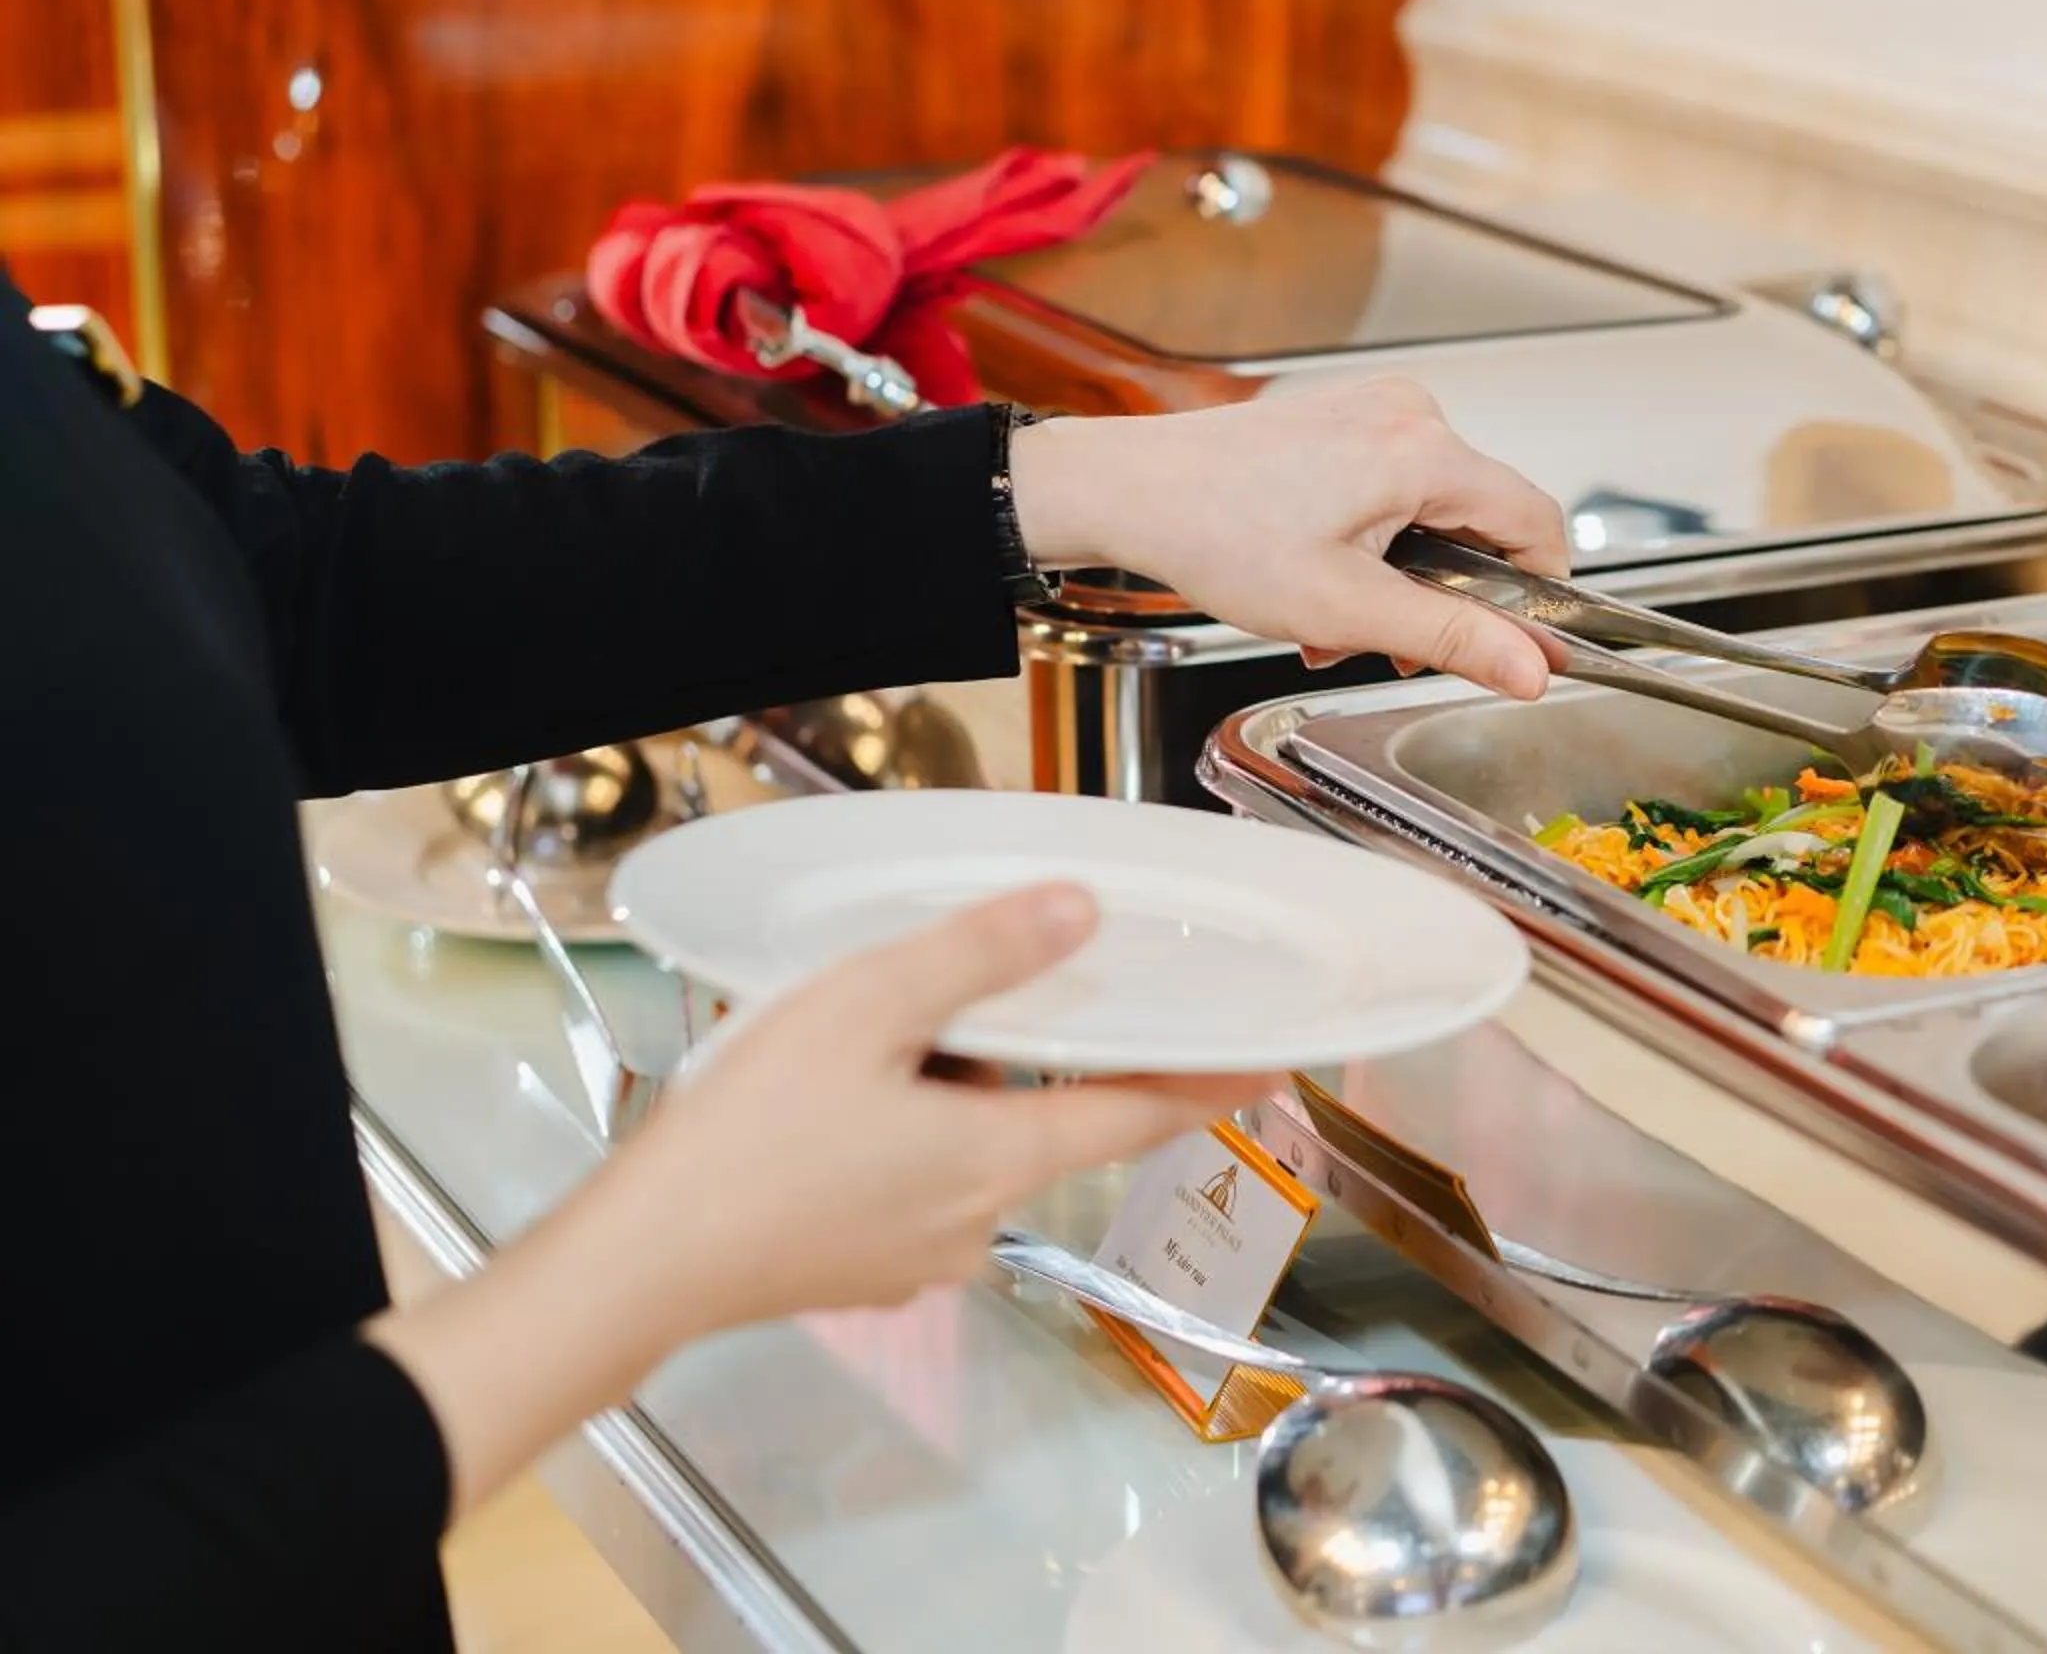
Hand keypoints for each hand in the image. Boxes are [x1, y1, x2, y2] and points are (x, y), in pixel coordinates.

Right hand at [369, 886, 1273, 1516]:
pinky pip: (913, 1184)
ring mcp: (918, 1257)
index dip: (1212, 1084)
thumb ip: (977, 957)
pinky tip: (834, 1107)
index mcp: (999, 1158)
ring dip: (949, 1097)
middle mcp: (978, 1221)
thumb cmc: (747, 1139)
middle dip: (1029, 1063)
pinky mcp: (861, 1269)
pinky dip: (900, 1137)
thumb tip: (1078, 913)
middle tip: (986, 1006)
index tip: (1274, 1063)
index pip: (1141, 1114)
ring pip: (972, 1150)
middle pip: (1046, 1122)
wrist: (637, 1267)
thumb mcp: (864, 1010)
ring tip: (870, 1047)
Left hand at [1011, 379, 1569, 698]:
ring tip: (1331, 620)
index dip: (1538, 597)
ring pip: (1432, 515)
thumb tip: (1531, 667)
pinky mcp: (1345, 419)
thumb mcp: (1347, 607)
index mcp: (1424, 450)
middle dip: (1440, 598)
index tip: (1517, 647)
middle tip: (1382, 645)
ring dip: (1396, 581)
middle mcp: (1410, 413)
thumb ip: (1453, 638)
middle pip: (1480, 524)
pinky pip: (1393, 491)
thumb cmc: (1216, 533)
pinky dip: (1369, 546)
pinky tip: (1320, 580)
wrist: (1129, 492)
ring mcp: (1375, 409)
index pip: (1538, 525)